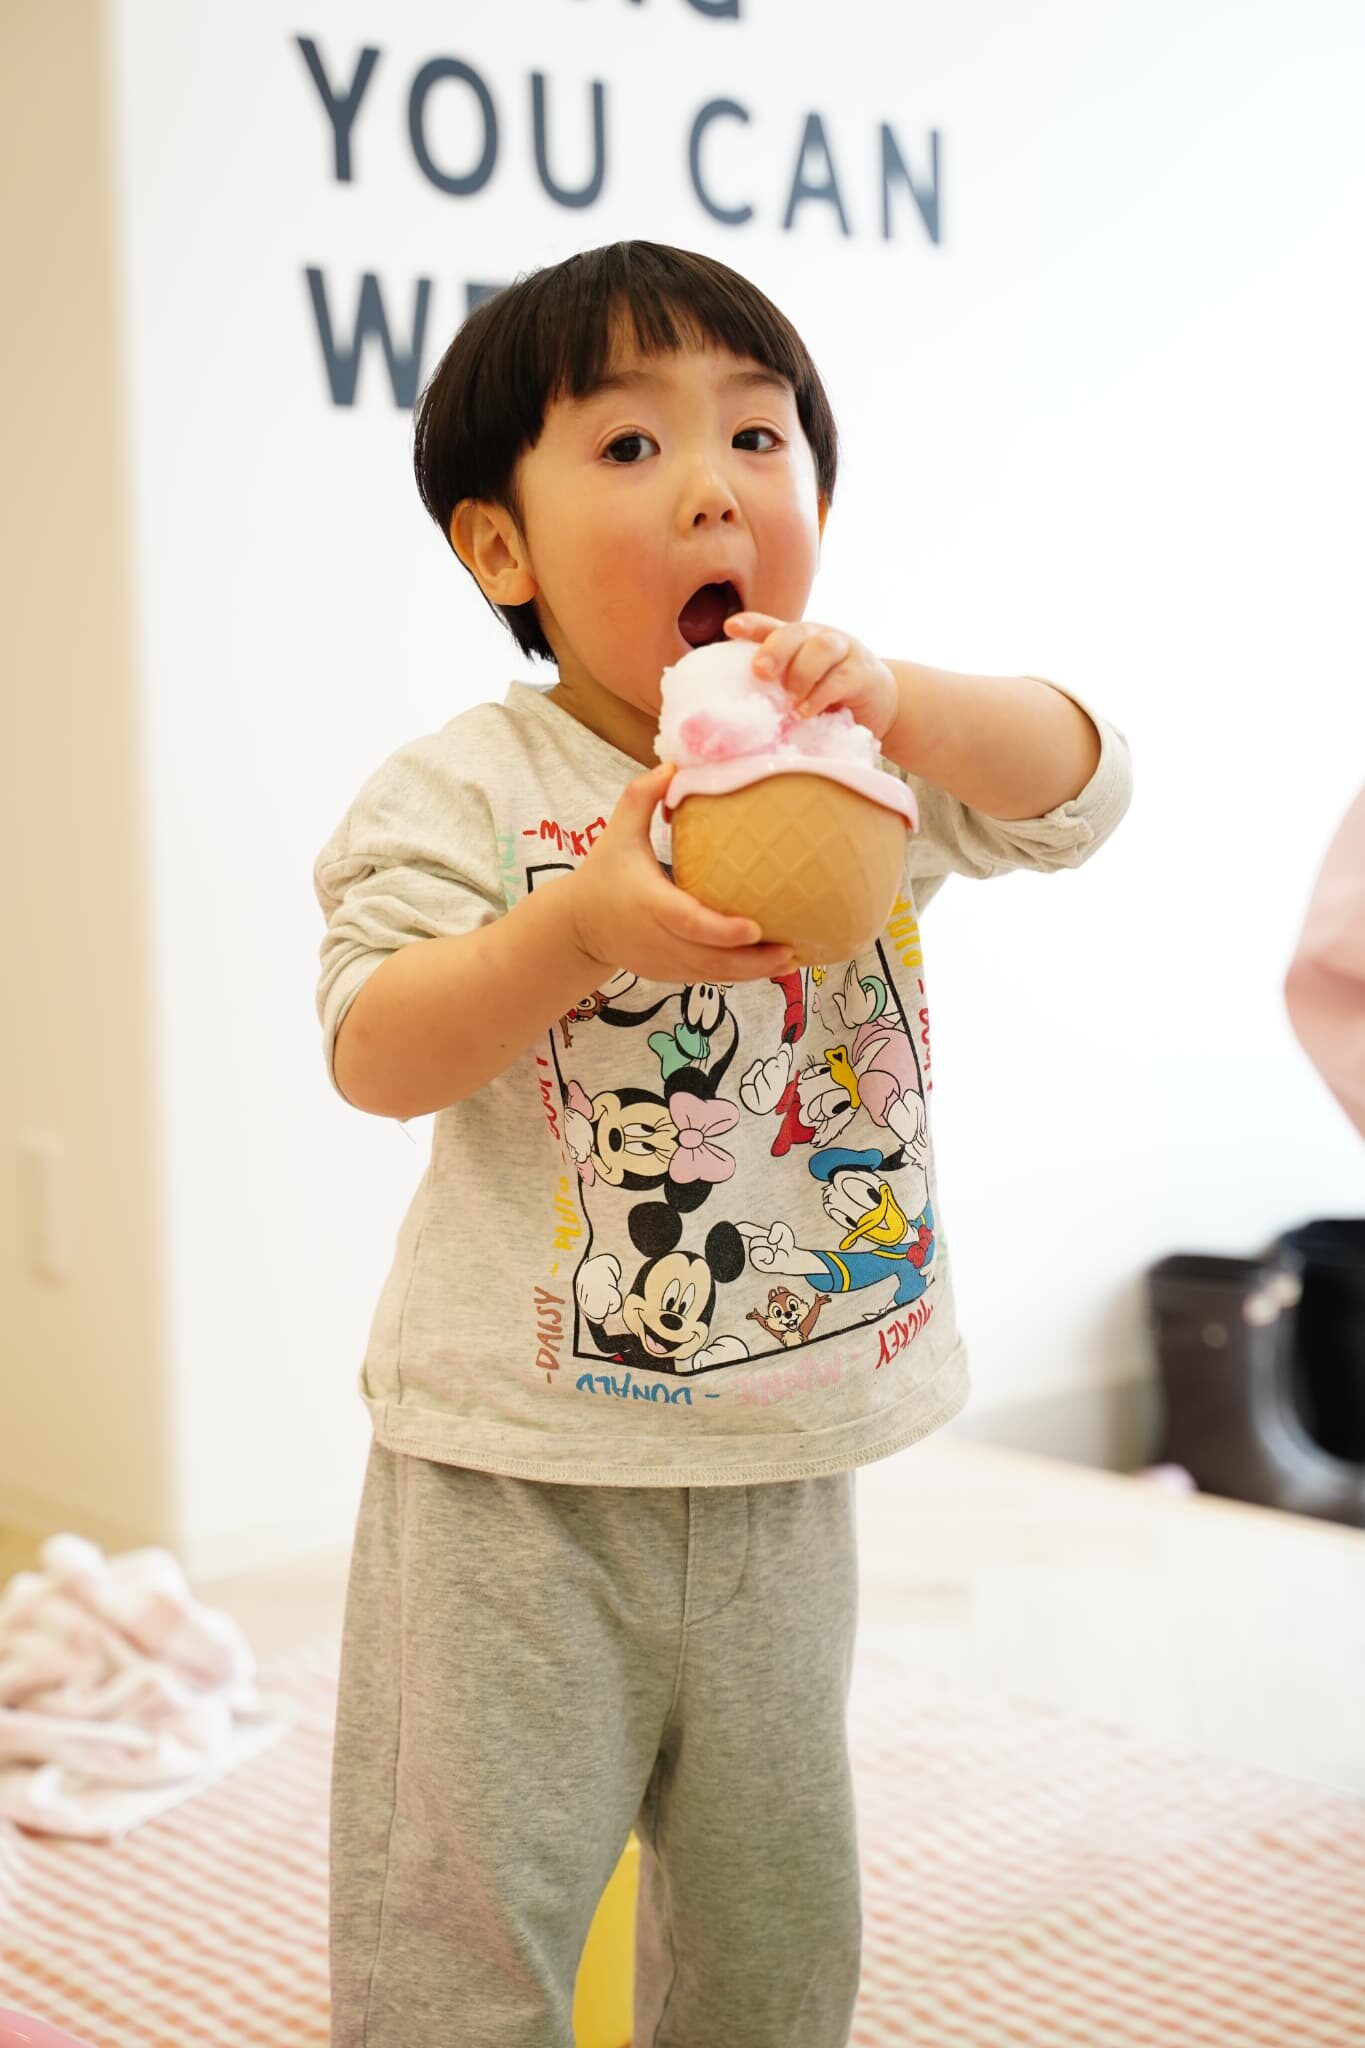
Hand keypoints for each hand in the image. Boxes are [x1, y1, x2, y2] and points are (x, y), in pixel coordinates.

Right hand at [568, 760, 797, 983]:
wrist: (577, 929)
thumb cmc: (602, 876)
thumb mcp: (616, 835)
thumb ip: (640, 798)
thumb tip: (672, 766)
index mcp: (648, 904)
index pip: (688, 922)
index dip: (721, 930)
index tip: (754, 928)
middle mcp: (659, 939)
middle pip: (710, 958)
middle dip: (751, 960)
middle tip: (790, 950)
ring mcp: (665, 962)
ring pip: (713, 974)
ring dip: (752, 971)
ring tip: (790, 959)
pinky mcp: (670, 974)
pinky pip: (708, 978)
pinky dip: (738, 975)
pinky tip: (769, 966)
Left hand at [723, 612, 898, 740]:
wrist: (878, 704)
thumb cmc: (828, 698)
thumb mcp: (798, 691)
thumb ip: (776, 693)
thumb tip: (739, 716)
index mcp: (796, 640)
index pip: (770, 627)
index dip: (750, 625)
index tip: (730, 628)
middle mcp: (818, 638)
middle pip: (795, 633)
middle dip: (775, 650)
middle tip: (760, 672)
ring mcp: (843, 651)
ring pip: (820, 649)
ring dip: (801, 674)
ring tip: (790, 701)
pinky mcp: (863, 673)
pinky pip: (840, 678)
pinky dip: (820, 696)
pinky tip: (806, 712)